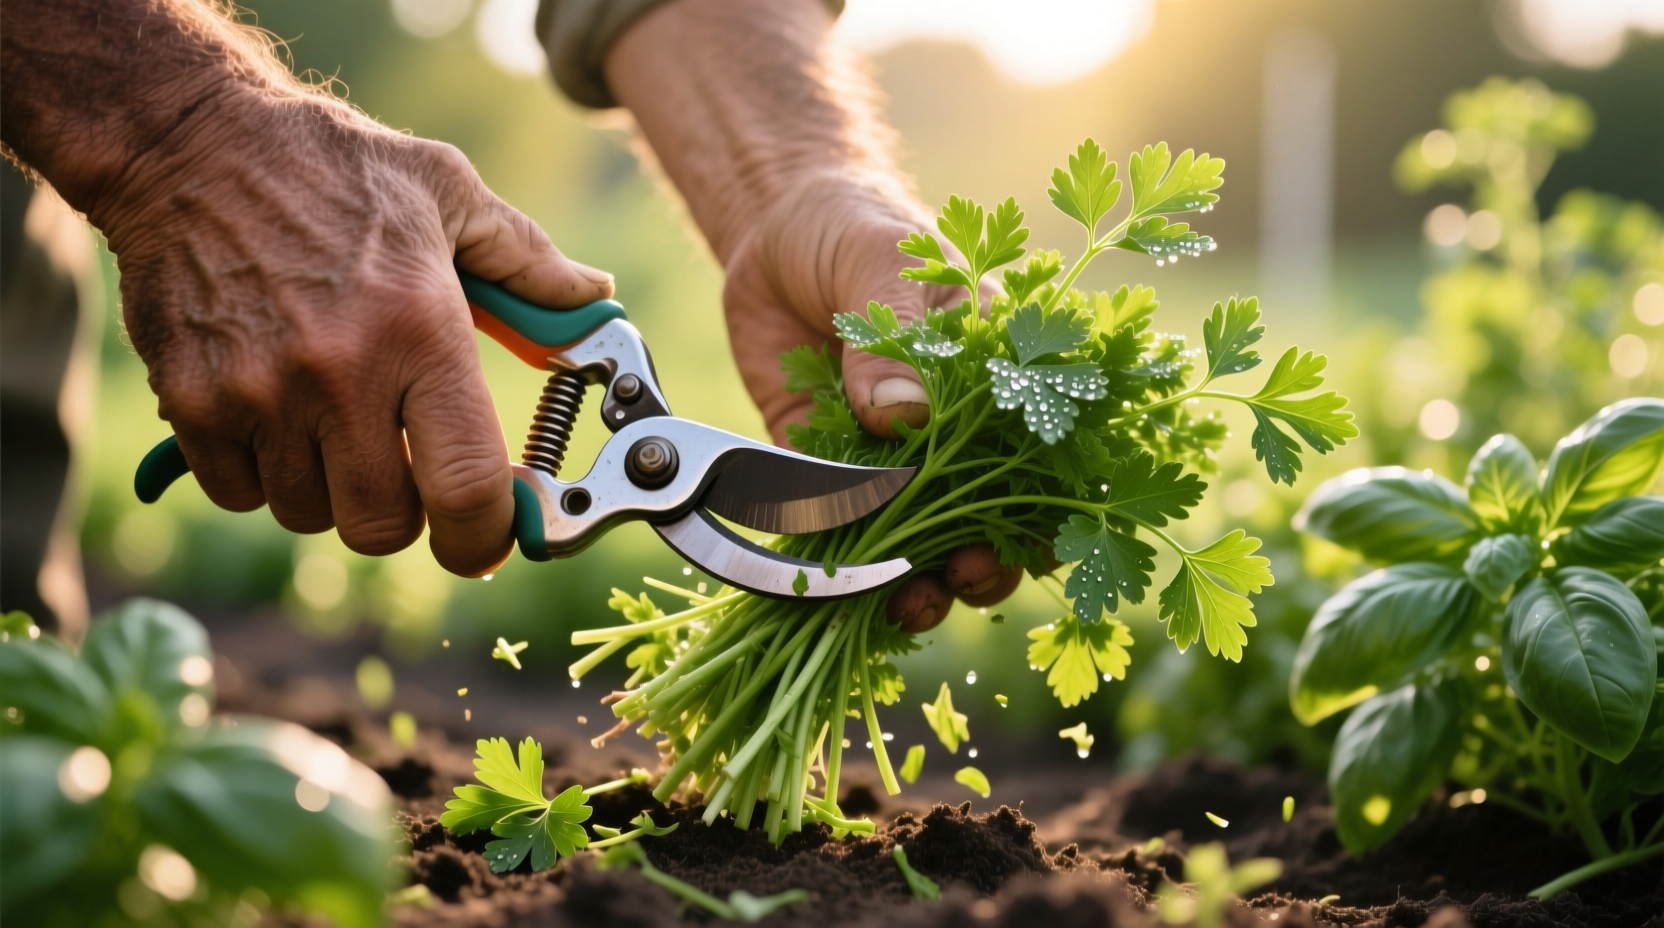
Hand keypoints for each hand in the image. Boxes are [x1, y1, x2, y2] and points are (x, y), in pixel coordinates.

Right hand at [98, 90, 612, 576]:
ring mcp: (260, 395)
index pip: (466, 486)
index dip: (484, 535)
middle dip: (403, 514)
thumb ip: (528, 261)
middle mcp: (341, 374)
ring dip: (328, 489)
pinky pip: (239, 492)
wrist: (189, 143)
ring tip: (332, 418)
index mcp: (422, 331)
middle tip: (403, 464)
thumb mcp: (448, 193)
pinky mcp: (192, 402)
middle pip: (382, 525)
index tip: (487, 535)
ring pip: (307, 514)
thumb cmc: (331, 167)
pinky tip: (273, 412)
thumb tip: (596, 297)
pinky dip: (260, 474)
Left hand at [723, 175, 1020, 629]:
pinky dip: (842, 566)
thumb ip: (896, 338)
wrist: (771, 230)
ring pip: (921, 538)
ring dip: (922, 579)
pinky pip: (840, 531)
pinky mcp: (827, 472)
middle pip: (992, 513)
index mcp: (1000, 375)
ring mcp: (892, 458)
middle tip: (970, 574)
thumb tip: (903, 417)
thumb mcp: (883, 263)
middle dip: (990, 559)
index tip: (1049, 541)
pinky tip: (840, 588)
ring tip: (910, 601)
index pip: (1049, 450)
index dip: (1056, 504)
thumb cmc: (855, 228)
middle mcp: (956, 430)